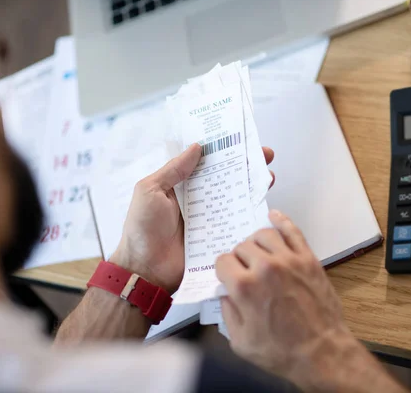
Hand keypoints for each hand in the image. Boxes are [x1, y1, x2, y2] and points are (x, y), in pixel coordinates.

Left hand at [111, 145, 275, 293]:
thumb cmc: (142, 229)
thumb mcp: (150, 191)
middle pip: (226, 179)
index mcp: (181, 187)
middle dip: (246, 166)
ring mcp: (210, 220)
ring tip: (269, 177)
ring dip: (252, 188)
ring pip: (235, 200)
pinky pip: (236, 224)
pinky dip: (250, 216)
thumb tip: (196, 147)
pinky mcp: (218, 238)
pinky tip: (263, 206)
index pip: (207, 164)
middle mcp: (199, 201)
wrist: (146, 270)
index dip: (224, 151)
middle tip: (265, 156)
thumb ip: (173, 170)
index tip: (243, 140)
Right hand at [216, 211, 401, 391]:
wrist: (322, 352)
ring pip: (263, 234)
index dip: (224, 270)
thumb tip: (226, 293)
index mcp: (244, 287)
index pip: (223, 261)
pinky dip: (281, 220)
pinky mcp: (308, 259)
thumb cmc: (282, 352)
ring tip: (257, 252)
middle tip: (245, 271)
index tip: (228, 278)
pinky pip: (292, 231)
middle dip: (239, 259)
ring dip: (256, 241)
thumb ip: (227, 313)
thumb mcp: (240, 341)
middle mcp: (265, 267)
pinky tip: (274, 216)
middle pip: (242, 247)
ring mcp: (288, 260)